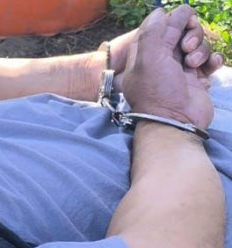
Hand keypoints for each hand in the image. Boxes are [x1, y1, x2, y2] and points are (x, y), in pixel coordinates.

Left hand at [109, 6, 223, 92]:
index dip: (175, 20)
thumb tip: (162, 12)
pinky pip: (211, 60)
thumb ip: (153, 32)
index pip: (162, 24)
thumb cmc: (158, 91)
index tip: (183, 23)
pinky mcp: (198, 78)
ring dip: (201, 50)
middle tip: (186, 48)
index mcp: (147, 52)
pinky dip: (213, 61)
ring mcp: (182, 68)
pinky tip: (208, 70)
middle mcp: (163, 58)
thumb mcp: (147, 58)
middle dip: (191, 33)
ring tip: (193, 65)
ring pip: (199, 44)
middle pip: (184, 30)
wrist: (175, 122)